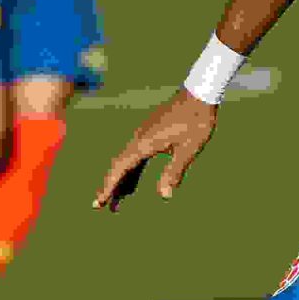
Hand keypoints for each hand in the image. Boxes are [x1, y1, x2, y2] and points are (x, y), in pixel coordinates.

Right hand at [92, 91, 218, 209]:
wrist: (200, 93)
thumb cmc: (196, 120)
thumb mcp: (189, 149)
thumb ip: (175, 171)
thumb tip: (164, 195)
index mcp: (145, 143)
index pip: (121, 168)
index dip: (109, 186)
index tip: (98, 202)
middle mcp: (139, 138)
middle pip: (119, 165)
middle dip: (110, 186)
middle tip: (101, 206)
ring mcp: (143, 135)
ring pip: (126, 161)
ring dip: (120, 181)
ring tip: (116, 202)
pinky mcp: (149, 133)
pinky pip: (135, 156)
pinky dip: (131, 171)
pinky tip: (132, 183)